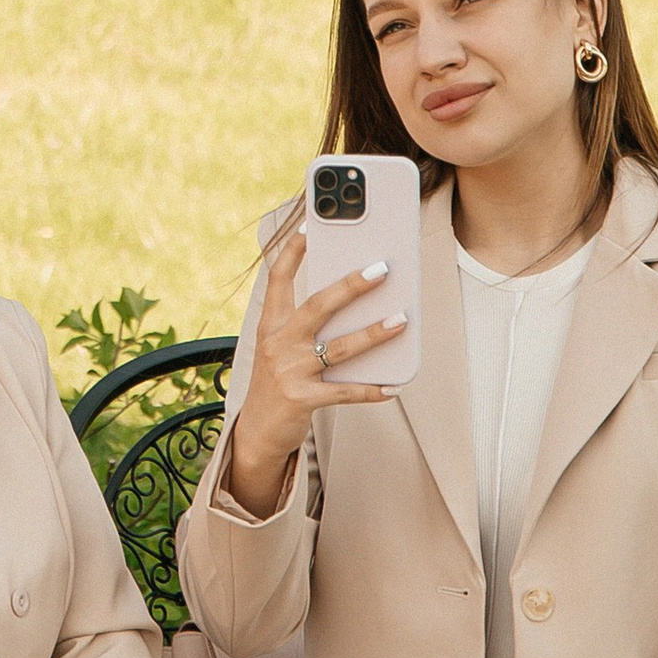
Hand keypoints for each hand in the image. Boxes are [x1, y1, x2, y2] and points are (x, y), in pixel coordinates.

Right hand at [223, 213, 408, 515]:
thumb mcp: (281, 348)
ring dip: (373, 333)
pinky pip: (344, 392)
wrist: (256, 432)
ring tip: (402, 319)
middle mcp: (278, 343)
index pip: (278, 279)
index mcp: (270, 325)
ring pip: (338, 347)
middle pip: (318, 306)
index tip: (311, 226)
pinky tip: (393, 386)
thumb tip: (355, 304)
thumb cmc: (278, 381)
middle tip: (382, 268)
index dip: (293, 252)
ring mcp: (289, 372)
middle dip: (352, 285)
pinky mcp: (302, 399)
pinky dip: (371, 389)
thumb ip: (308, 326)